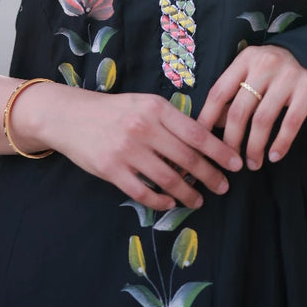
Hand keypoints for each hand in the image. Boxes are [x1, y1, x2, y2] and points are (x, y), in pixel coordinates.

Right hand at [41, 88, 243, 211]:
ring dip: (188, 194)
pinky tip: (170, 203)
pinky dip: (160, 201)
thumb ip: (171, 120)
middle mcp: (144, 128)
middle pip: (187, 158)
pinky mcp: (111, 170)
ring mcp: (127, 150)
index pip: (196, 132)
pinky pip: (143, 192)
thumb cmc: (114, 110)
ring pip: (168, 179)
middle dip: (211, 176)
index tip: (236, 164)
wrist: (70, 116)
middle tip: (224, 187)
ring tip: (199, 201)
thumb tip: (205, 141)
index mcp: (156, 108)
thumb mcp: (145, 104)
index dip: (219, 151)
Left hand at [195, 46, 306, 169]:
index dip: (207, 119)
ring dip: (255, 147)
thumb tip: (215, 123)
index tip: (200, 142)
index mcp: (246, 59)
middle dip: (231, 141)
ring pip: (263, 120)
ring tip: (253, 163)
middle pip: (239, 110)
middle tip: (230, 161)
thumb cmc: (279, 68)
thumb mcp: (254, 71)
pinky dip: (281, 143)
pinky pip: (291, 123)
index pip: (219, 92)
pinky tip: (275, 156)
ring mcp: (288, 75)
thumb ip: (235, 92)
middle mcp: (265, 64)